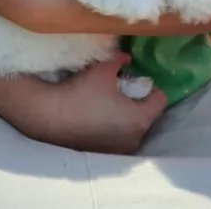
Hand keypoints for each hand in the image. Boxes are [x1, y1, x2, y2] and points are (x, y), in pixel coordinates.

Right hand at [2, 53, 166, 153]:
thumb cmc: (81, 92)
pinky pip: (116, 137)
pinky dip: (111, 127)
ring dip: (124, 116)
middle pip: (146, 115)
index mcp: (140, 118)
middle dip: (136, 102)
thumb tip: (127, 58)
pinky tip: (94, 116)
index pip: (160, 100)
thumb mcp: (102, 70)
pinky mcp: (103, 153)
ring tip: (105, 103)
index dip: (149, 86)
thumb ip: (119, 61)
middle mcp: (135, 138)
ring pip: (131, 128)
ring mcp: (119, 149)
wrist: (50, 116)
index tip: (134, 79)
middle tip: (119, 89)